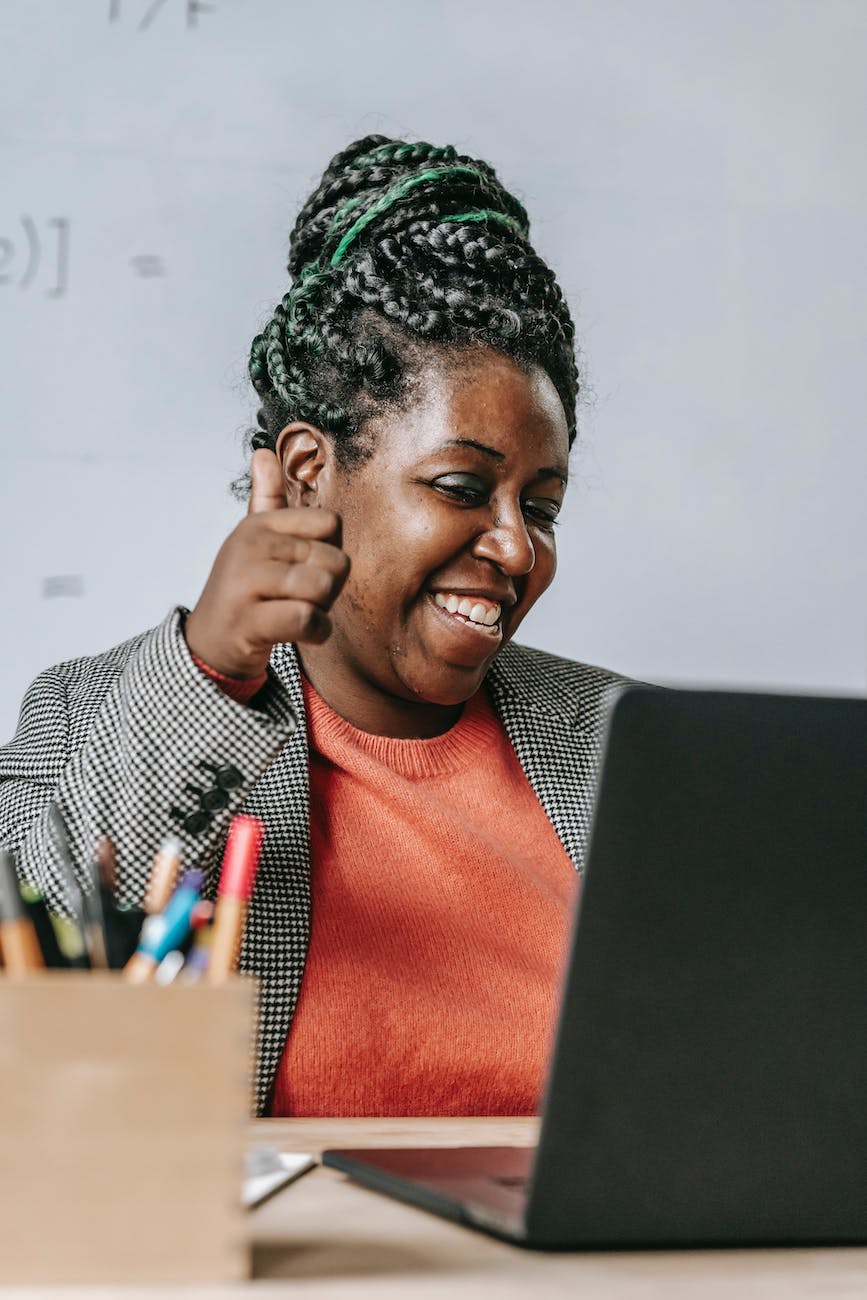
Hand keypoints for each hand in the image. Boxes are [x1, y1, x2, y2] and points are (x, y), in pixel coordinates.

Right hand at [184, 448, 349, 678]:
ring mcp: (245, 581)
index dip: (331, 552)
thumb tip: (263, 452)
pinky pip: (307, 618)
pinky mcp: (248, 620)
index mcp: (259, 523)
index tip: (305, 568)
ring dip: (322, 611)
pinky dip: (317, 632)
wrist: (211, 643)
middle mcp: (250, 545)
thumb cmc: (246, 590)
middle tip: (299, 598)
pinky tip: (303, 634)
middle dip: (329, 589)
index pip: (331, 523)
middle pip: (334, 560)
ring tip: (296, 613)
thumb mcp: (256, 541)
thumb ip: (267, 499)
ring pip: (322, 587)